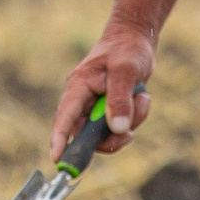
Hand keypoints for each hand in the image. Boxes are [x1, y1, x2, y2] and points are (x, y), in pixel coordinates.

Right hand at [49, 26, 155, 158]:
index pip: (64, 117)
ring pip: (106, 133)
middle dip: (110, 138)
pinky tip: (141, 97)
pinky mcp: (110, 110)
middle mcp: (83, 100)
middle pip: (87, 134)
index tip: (57, 159)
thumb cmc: (127, 48)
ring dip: (128, 124)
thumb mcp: (125, 70)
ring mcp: (96, 107)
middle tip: (128, 134)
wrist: (137, 39)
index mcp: (79, 87)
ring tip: (141, 100)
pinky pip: (120, 127)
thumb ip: (120, 98)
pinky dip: (134, 118)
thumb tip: (117, 128)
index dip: (59, 139)